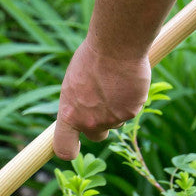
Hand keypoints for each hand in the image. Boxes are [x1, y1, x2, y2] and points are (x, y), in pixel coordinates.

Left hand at [52, 40, 151, 160]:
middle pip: (96, 136)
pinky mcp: (130, 113)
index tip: (75, 146)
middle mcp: (89, 122)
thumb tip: (78, 111)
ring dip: (117, 109)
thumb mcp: (73, 83)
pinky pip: (132, 111)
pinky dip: (132, 99)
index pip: (64, 148)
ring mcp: (110, 120)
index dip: (69, 150)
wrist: (115, 45)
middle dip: (101, 124)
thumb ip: (76, 103)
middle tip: (104, 101)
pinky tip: (128, 82)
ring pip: (116, 122)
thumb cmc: (91, 58)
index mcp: (69, 115)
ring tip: (116, 84)